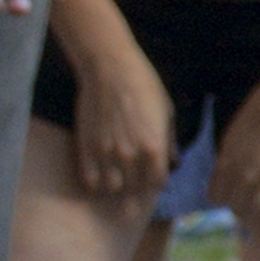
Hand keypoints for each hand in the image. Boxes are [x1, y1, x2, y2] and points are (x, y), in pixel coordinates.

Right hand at [69, 51, 176, 204]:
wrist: (110, 71)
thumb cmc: (144, 88)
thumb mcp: (167, 113)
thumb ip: (169, 141)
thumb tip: (174, 161)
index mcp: (154, 148)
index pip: (157, 183)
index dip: (156, 184)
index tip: (153, 180)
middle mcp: (131, 155)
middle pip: (135, 189)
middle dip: (137, 188)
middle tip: (134, 182)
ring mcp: (106, 153)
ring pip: (112, 188)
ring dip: (116, 188)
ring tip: (117, 180)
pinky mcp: (85, 148)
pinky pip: (89, 180)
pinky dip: (95, 183)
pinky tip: (99, 176)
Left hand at [208, 71, 259, 242]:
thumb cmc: (258, 111)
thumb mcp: (233, 134)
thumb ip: (228, 156)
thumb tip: (225, 169)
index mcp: (226, 162)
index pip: (216, 195)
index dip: (222, 199)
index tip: (229, 198)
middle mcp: (242, 174)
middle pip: (235, 205)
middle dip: (239, 208)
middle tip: (247, 207)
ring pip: (255, 209)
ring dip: (257, 215)